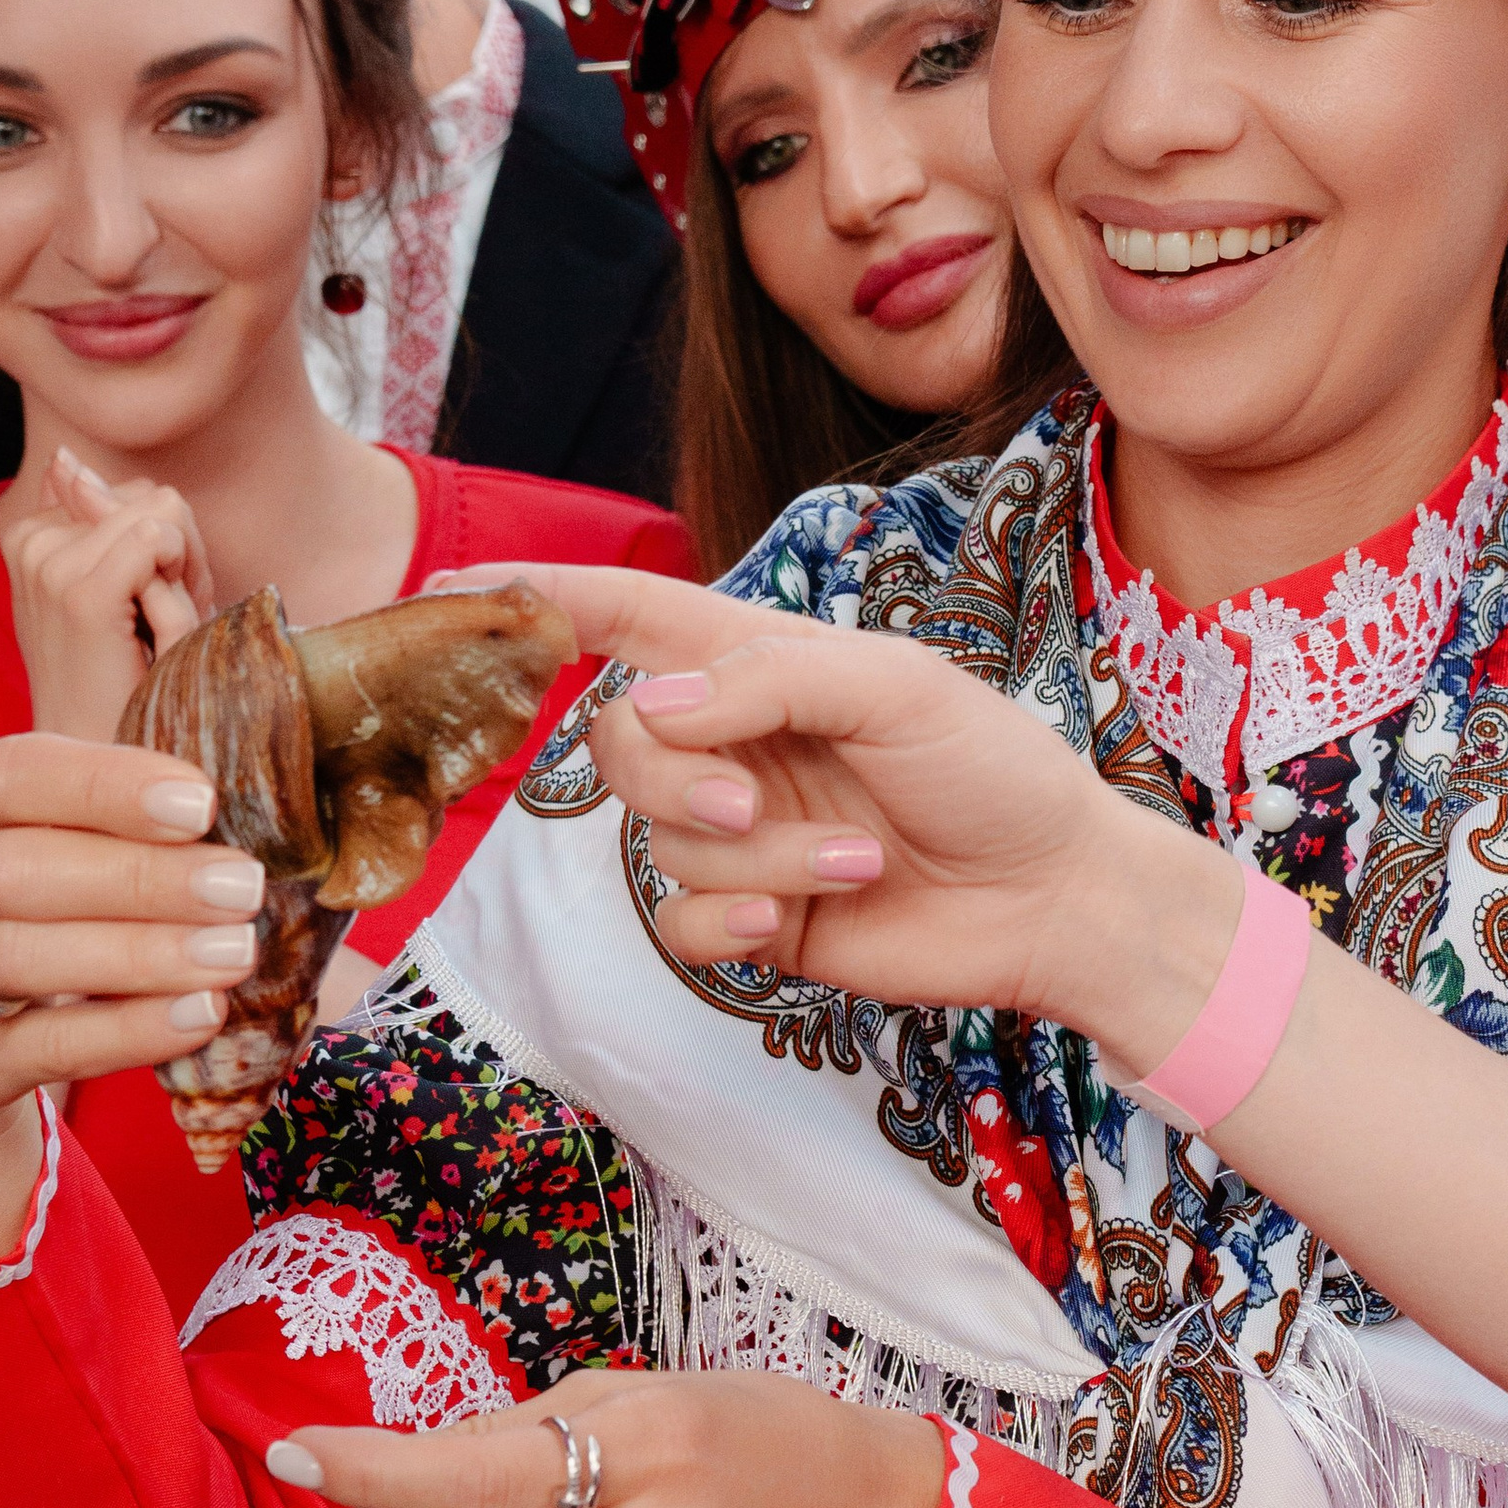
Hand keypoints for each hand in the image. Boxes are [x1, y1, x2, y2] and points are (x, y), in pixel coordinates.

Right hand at [0, 450, 212, 739]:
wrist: (105, 771)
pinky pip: (160, 541)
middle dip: (181, 557)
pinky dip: (182, 589)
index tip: (148, 609)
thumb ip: (107, 519)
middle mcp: (32, 541)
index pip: (137, 492)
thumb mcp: (128, 593)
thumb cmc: (130, 685)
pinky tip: (158, 640)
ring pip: (165, 513)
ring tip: (156, 637)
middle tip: (160, 628)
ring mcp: (50, 566)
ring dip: (183, 576)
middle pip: (157, 497)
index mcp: (33, 534)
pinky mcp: (80, 594)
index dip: (166, 548)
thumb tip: (61, 457)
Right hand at [0, 736, 274, 1304]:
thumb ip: (108, 813)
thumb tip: (246, 802)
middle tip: (242, 886)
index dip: (106, 785)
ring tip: (236, 953)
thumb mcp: (27, 833)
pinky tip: (200, 1014)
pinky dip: (127, 1031)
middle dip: (140, 879)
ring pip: (24, 957)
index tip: (202, 803)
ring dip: (141, 955)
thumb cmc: (7, 896)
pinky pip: (43, 1044)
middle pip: (16, 871)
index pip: (13, 775)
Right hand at [426, 560, 1233, 1074]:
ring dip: (762, 856)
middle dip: (681, 778)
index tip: (450, 585)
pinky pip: (682, 922)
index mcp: (759, 662)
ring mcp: (739, 833)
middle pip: (619, 743)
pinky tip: (804, 921)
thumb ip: (768, 680)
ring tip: (862, 858)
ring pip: (663, 839)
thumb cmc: (994, 769)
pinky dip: (737, 922)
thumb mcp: (894, 689)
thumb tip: (653, 702)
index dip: (537, 599)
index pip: (624, 615)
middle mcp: (733, 743)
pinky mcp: (754, 918)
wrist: (1057, 897)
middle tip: (762, 800)